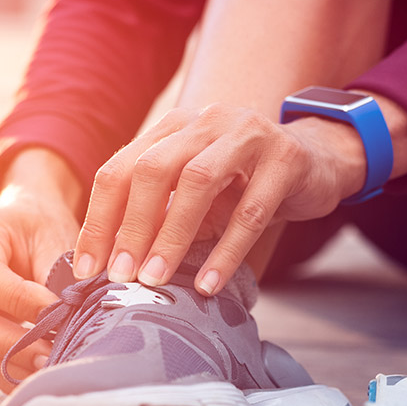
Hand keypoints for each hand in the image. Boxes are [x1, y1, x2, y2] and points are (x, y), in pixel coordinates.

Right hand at [0, 158, 80, 390]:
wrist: (21, 230)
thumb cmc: (39, 229)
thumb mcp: (53, 236)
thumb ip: (56, 274)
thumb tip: (68, 318)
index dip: (19, 301)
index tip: (58, 313)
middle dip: (9, 343)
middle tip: (50, 355)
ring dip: (12, 365)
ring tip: (50, 370)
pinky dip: (10, 374)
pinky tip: (39, 378)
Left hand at [71, 104, 366, 294]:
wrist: (319, 163)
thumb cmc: (246, 185)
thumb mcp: (198, 197)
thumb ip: (162, 217)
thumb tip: (114, 266)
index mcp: (174, 128)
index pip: (121, 169)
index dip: (99, 219)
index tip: (87, 268)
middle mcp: (206, 121)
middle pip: (153, 169)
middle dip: (131, 227)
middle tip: (120, 276)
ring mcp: (247, 134)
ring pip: (199, 183)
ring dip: (172, 236)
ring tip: (156, 280)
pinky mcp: (286, 158)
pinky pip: (250, 210)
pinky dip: (226, 251)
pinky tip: (210, 284)